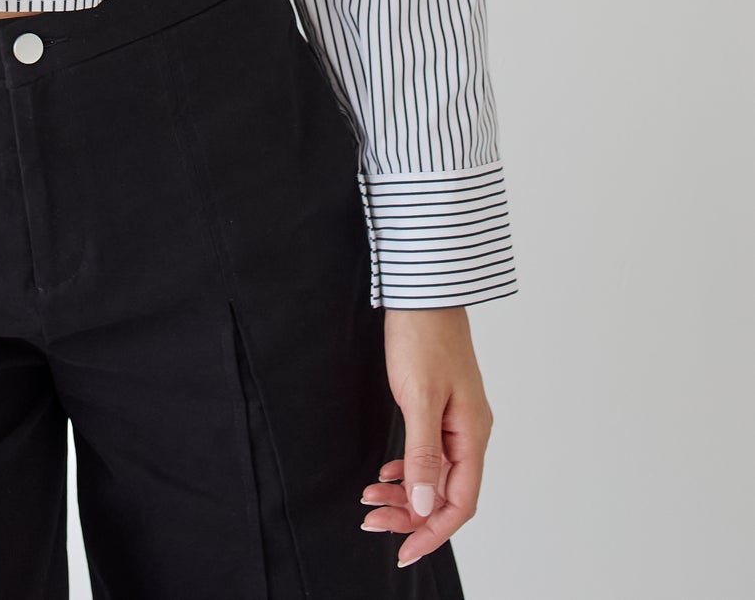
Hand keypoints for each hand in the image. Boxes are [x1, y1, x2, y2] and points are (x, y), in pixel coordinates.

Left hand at [358, 306, 493, 570]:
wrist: (422, 290)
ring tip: (369, 500)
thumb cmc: (423, 336)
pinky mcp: (438, 407)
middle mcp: (469, 433)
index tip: (403, 551)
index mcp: (472, 434)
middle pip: (445, 494)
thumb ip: (423, 453)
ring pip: (433, 475)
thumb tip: (425, 506)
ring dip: (404, 493)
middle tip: (371, 521)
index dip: (433, 531)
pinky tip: (384, 474)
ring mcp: (455, 421)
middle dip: (410, 514)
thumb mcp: (420, 397)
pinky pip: (427, 454)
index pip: (460, 503)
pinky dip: (405, 469)